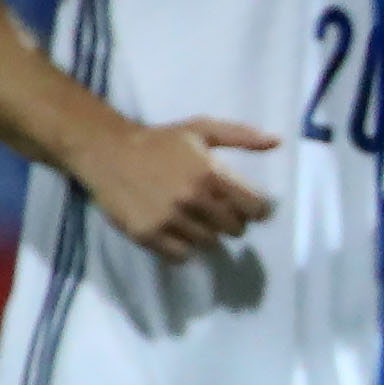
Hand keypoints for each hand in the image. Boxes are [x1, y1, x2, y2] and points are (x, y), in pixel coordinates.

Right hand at [77, 116, 281, 259]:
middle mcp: (192, 199)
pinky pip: (181, 256)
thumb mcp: (201, 129)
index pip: (255, 209)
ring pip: (209, 243)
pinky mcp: (147, 234)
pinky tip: (176, 230)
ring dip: (206, 234)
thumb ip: (241, 135)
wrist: (106, 151)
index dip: (256, 210)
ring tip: (193, 217)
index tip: (248, 207)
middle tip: (216, 211)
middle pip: (234, 230)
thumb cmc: (158, 140)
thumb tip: (277, 141)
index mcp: (210, 174)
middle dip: (231, 221)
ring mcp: (169, 219)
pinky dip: (183, 247)